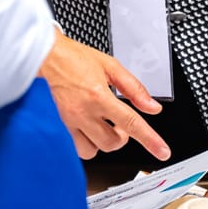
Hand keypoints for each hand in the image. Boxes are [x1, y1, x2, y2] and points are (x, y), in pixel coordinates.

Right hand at [38, 31, 170, 160]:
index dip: (149, 140)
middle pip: (112, 143)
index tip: (162, 151)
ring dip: (103, 141)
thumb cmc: (73, 58)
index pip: (131, 123)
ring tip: (102, 125)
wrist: (45, 57)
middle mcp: (83, 112)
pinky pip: (77, 148)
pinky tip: (88, 128)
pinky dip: (87, 142)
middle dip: (122, 137)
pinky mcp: (60, 126)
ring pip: (94, 150)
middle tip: (119, 122)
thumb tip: (152, 107)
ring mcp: (69, 122)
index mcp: (98, 96)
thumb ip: (133, 88)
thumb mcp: (110, 66)